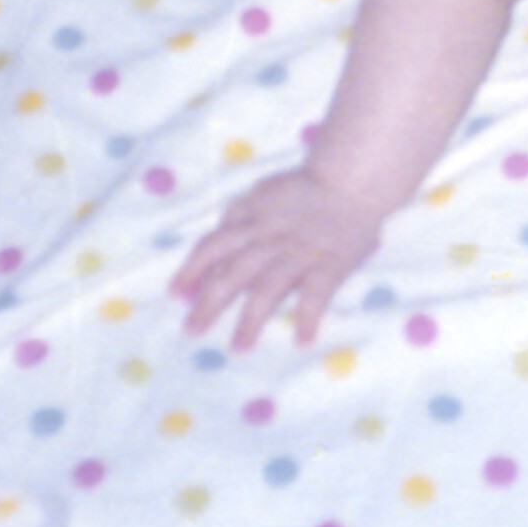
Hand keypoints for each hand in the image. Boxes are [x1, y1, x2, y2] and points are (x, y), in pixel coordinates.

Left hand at [169, 166, 386, 349]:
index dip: (191, 269)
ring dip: (251, 319)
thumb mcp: (261, 194)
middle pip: (233, 274)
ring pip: (268, 288)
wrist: (351, 180)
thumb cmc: (305, 191)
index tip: (176, 293)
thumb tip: (213, 242)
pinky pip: (318, 293)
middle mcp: (270, 240)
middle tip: (192, 330)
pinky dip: (309, 317)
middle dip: (209, 303)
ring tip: (239, 347)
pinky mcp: (330, 264)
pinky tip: (302, 340)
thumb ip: (237, 217)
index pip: (213, 246)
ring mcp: (299, 253)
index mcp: (251, 221)